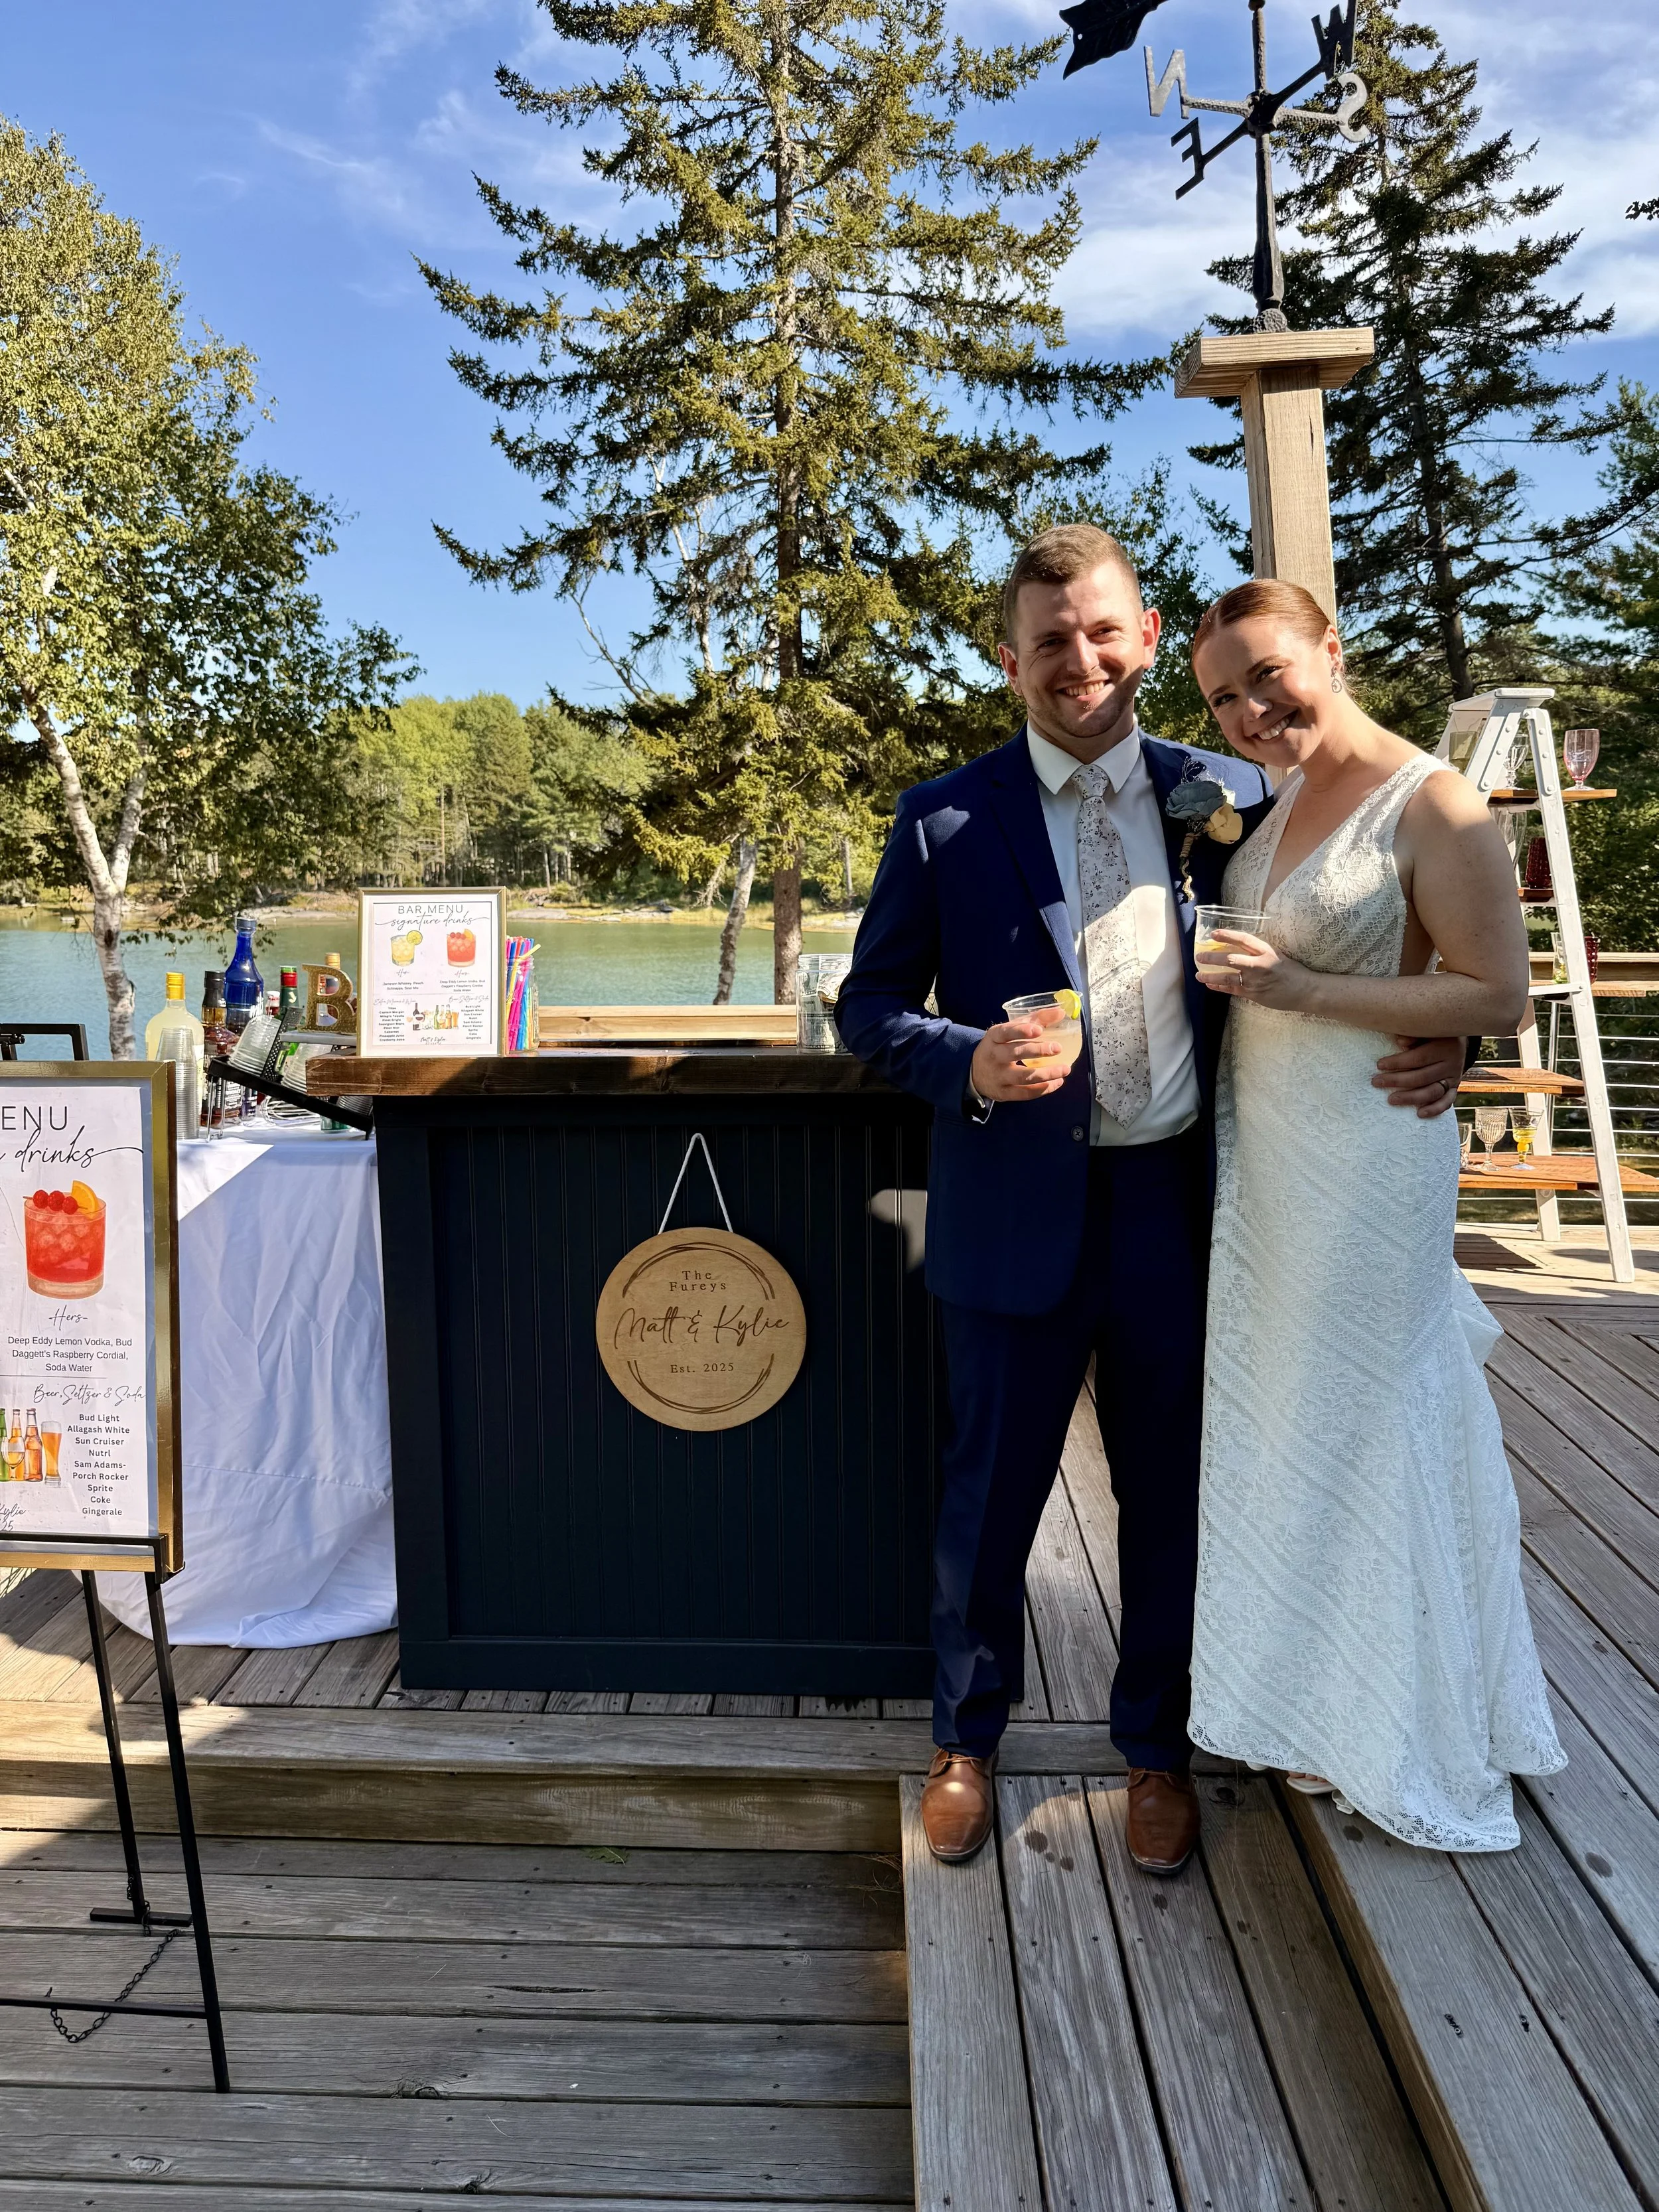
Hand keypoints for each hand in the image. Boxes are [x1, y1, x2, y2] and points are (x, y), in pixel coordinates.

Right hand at [970, 1010, 1071, 1102]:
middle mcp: (993, 1056)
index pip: (1005, 1032)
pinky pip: (1024, 1093)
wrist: (975, 1073)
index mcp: (993, 1037)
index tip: (1038, 1029)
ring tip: (1065, 1069)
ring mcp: (997, 1076)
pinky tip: (1057, 1082)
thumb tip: (1060, 1012)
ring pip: (1023, 1076)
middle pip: (1015, 1053)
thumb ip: (1034, 1020)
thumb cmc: (999, 1047)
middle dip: (1038, 1051)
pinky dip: (1043, 1089)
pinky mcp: (1003, 1093)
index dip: (1021, 1031)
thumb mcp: (1010, 1030)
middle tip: (1058, 1048)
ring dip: (1046, 1074)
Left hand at [1194, 930, 1315, 1009]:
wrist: (1305, 990)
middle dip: (1212, 957)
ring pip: (1227, 977)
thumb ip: (1259, 952)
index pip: (1244, 940)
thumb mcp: (1277, 954)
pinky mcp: (1254, 994)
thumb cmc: (1292, 971)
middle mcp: (1259, 965)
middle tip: (1199, 956)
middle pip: (1230, 958)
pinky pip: (1232, 990)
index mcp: (1266, 951)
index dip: (1227, 935)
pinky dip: (1219, 987)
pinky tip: (1209, 984)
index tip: (1214, 933)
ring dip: (1210, 976)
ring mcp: (1255, 981)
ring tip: (1198, 974)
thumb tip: (1237, 947)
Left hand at [1373, 1036, 1464, 1118]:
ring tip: (1391, 1100)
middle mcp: (1452, 1063)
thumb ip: (1414, 1034)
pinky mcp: (1454, 1088)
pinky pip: (1447, 1102)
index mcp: (1445, 1046)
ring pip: (1432, 1092)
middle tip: (1376, 1082)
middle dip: (1397, 1081)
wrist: (1456, 1040)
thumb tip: (1400, 1040)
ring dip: (1411, 1098)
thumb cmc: (1433, 1033)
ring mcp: (1454, 1077)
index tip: (1379, 1065)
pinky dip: (1434, 1109)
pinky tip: (1419, 1114)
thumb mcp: (1426, 1029)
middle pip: (1423, 1077)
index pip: (1419, 1058)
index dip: (1398, 1062)